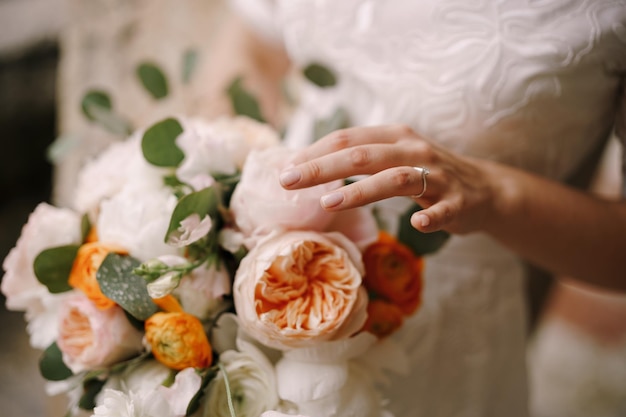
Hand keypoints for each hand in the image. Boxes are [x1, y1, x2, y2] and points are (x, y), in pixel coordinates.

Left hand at [279, 125, 507, 233]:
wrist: (484, 189)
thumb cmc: (426, 174)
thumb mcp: (392, 157)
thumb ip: (358, 159)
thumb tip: (308, 167)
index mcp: (394, 136)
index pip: (347, 139)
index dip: (314, 152)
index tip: (284, 169)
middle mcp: (414, 150)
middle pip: (363, 155)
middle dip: (322, 168)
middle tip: (289, 181)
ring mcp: (438, 175)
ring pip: (397, 179)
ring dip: (362, 190)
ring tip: (329, 202)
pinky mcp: (458, 202)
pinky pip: (443, 210)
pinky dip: (431, 217)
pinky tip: (415, 225)